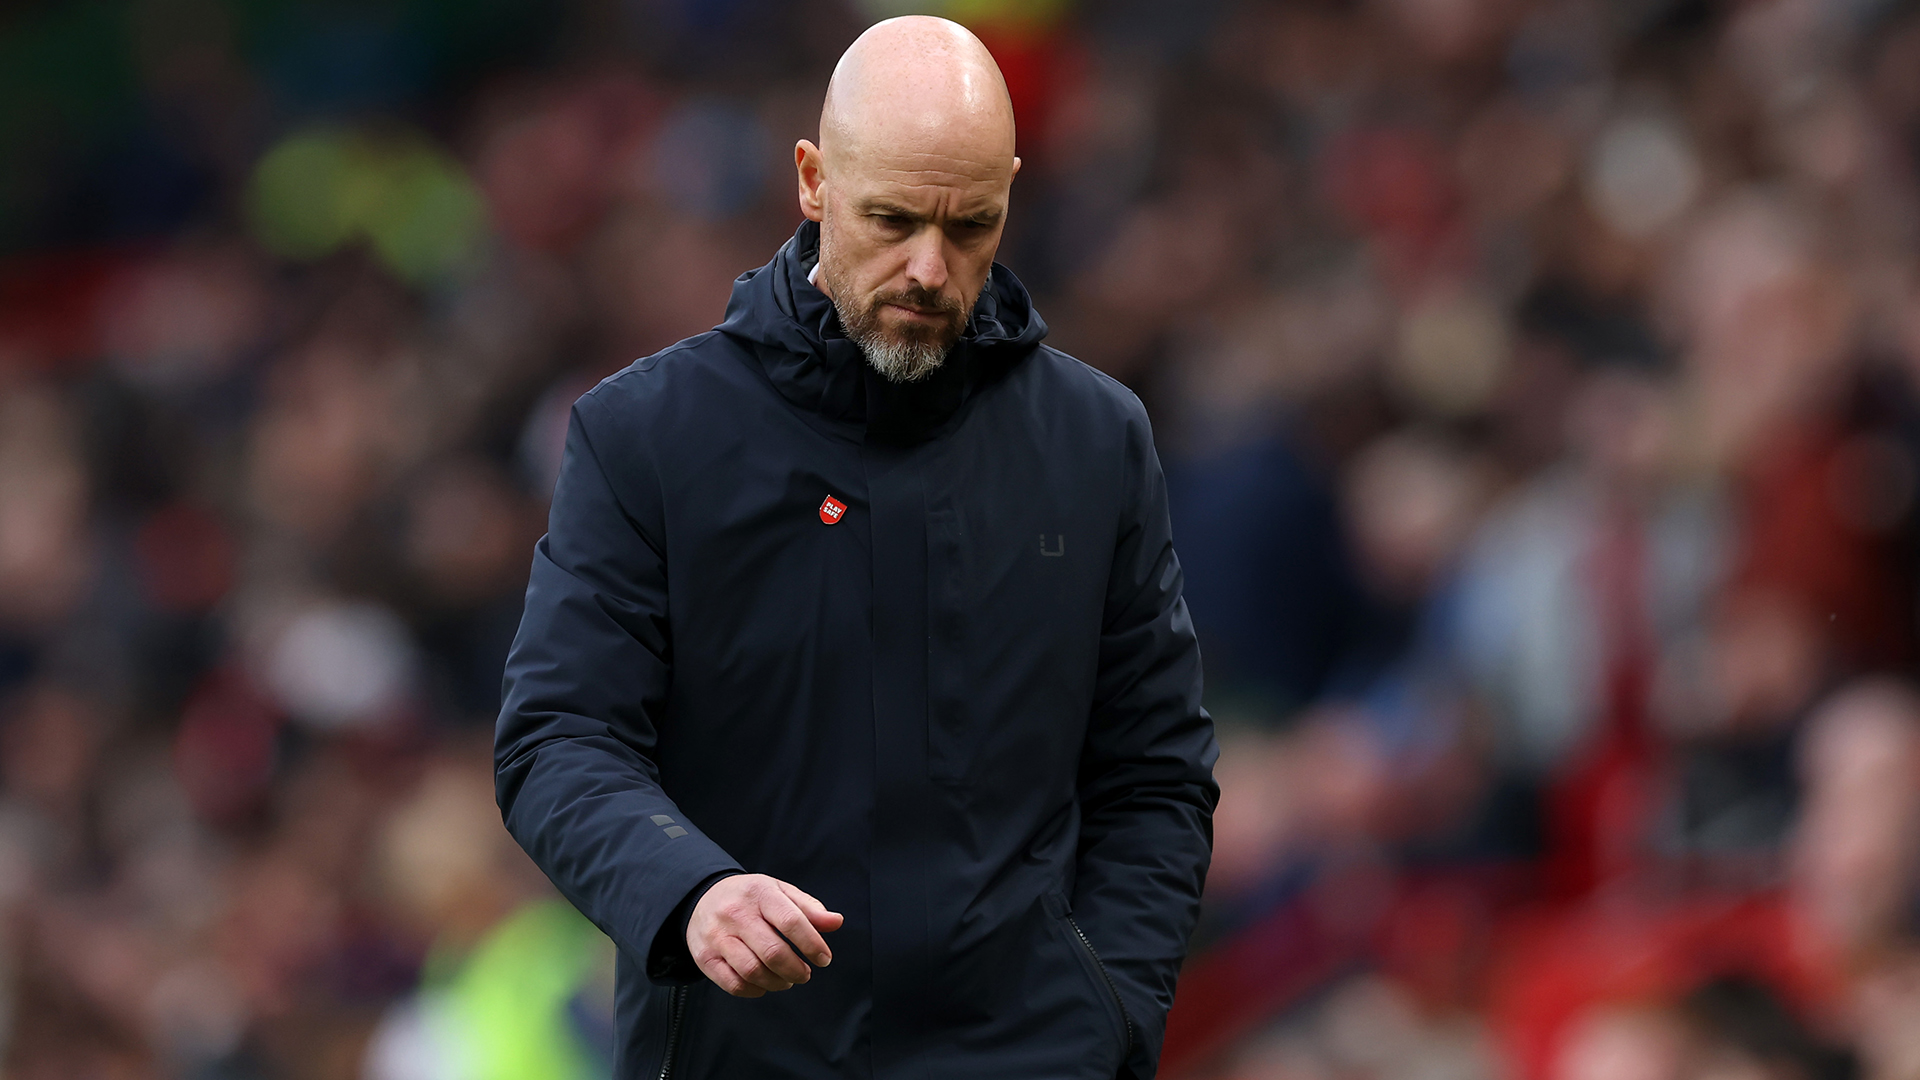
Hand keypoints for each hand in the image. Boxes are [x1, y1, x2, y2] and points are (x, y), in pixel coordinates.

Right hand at [687, 874, 842, 996]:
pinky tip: (764, 985)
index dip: (812, 944)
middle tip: (805, 974)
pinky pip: (733, 984)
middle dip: (796, 970)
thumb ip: (809, 908)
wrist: (702, 897)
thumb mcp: (780, 892)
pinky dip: (754, 990)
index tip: (824, 959)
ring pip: (753, 971)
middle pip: (772, 952)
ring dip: (777, 982)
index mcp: (759, 893)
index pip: (791, 921)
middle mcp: (735, 913)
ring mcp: (717, 936)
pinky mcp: (704, 957)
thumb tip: (837, 922)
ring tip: (787, 980)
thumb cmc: (750, 897)